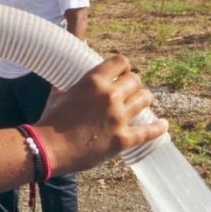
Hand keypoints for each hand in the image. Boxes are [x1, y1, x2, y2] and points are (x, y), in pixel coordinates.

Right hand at [34, 55, 167, 173]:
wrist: (47, 149)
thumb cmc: (50, 120)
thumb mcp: (58, 92)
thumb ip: (70, 80)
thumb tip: (69, 68)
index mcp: (93, 81)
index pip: (122, 62)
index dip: (124, 67)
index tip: (123, 73)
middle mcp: (109, 96)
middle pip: (136, 80)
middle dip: (133, 85)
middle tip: (129, 92)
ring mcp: (118, 118)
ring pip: (144, 99)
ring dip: (143, 100)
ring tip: (141, 104)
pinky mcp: (123, 140)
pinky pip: (148, 131)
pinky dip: (158, 128)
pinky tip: (163, 125)